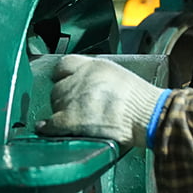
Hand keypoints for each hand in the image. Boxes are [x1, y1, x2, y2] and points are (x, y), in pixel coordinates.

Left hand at [36, 55, 167, 148]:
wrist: (147, 115)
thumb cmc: (142, 100)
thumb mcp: (120, 76)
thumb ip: (100, 77)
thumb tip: (89, 88)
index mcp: (95, 65)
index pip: (65, 64)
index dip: (63, 76)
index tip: (64, 83)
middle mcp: (81, 77)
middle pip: (58, 87)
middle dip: (63, 97)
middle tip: (75, 108)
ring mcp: (74, 97)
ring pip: (54, 104)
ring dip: (60, 111)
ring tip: (74, 119)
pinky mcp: (71, 118)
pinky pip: (50, 123)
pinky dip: (48, 127)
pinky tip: (45, 128)